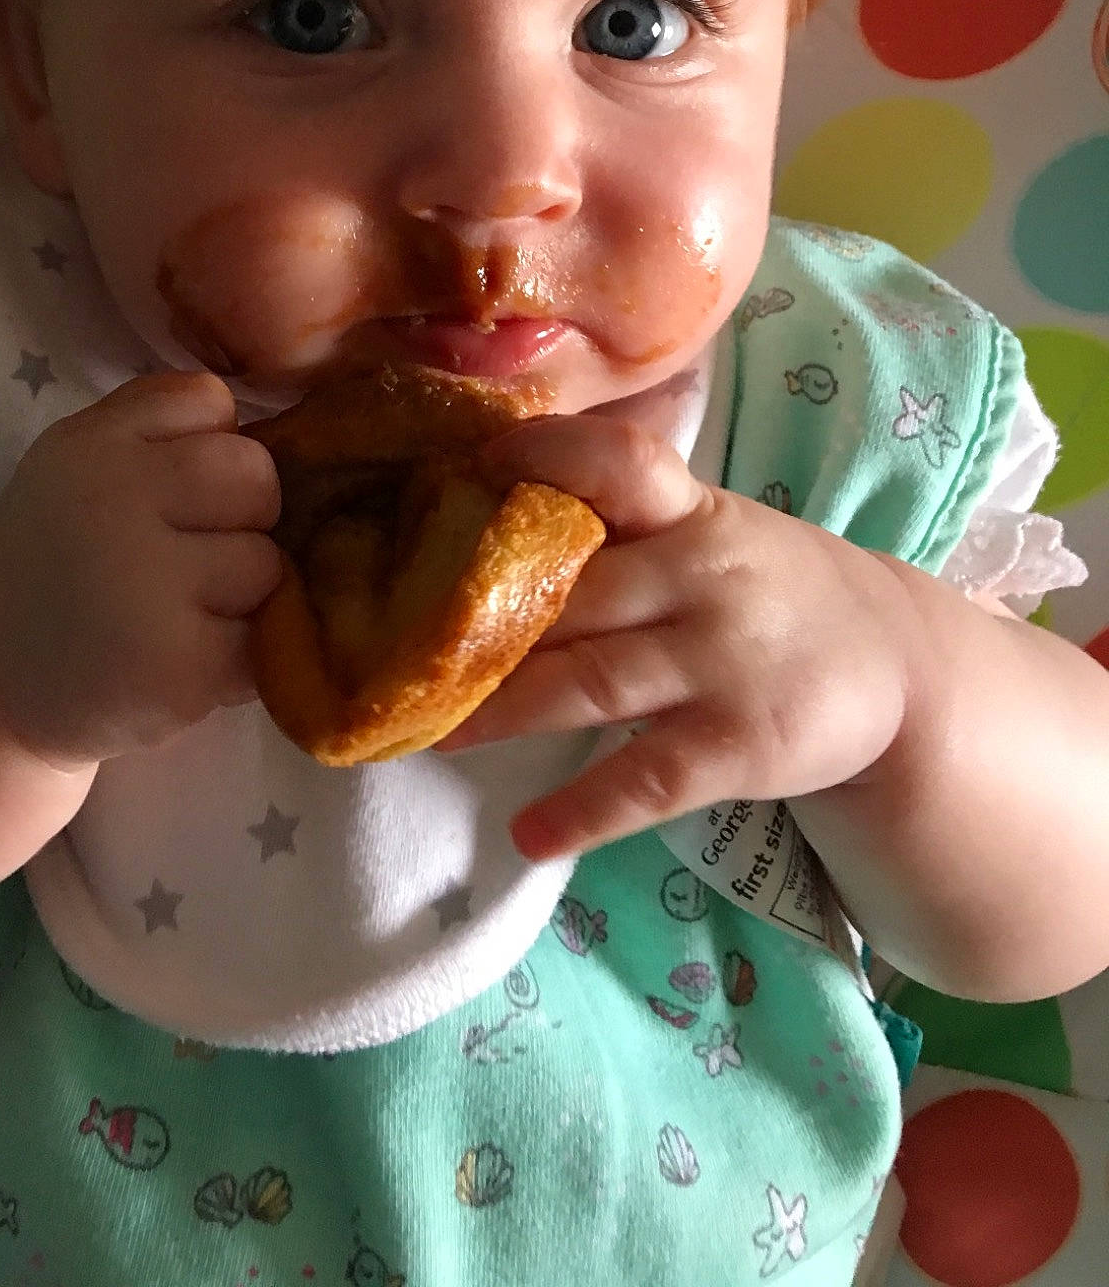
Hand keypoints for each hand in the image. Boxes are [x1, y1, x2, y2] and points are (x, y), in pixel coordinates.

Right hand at [0, 373, 282, 768]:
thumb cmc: (55, 555)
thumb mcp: (79, 453)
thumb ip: (156, 414)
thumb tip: (248, 414)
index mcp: (91, 448)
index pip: (212, 403)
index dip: (206, 447)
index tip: (168, 492)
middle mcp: (114, 509)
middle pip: (257, 479)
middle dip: (239, 516)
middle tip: (181, 558)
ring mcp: (148, 594)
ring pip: (268, 564)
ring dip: (240, 594)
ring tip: (174, 615)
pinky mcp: (181, 673)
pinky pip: (262, 642)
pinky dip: (236, 657)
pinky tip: (177, 662)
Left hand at [439, 415, 919, 862]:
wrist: (898, 666)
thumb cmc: (762, 588)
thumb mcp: (706, 533)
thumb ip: (617, 525)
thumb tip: (478, 506)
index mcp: (687, 511)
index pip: (614, 462)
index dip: (539, 458)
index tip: (462, 469)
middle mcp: (700, 575)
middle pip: (571, 589)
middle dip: (478, 619)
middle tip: (394, 646)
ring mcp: (721, 662)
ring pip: (590, 681)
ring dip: (501, 710)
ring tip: (424, 733)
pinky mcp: (740, 744)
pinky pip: (648, 778)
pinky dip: (585, 810)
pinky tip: (530, 833)